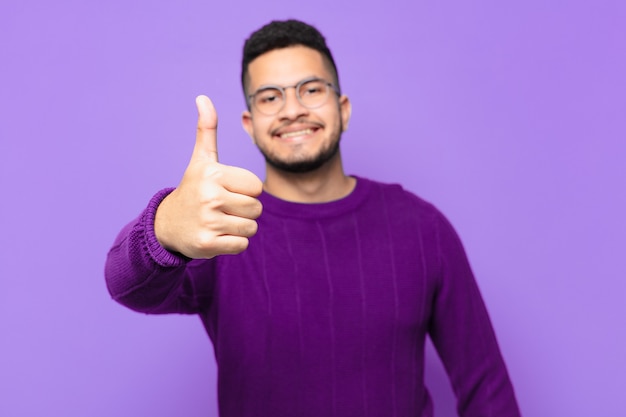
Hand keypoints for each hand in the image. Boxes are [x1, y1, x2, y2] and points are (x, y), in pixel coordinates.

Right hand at [154, 95, 262, 258]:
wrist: (167, 224)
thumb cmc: (193, 188)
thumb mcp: (201, 160)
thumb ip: (206, 130)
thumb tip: (203, 97)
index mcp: (213, 174)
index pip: (257, 187)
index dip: (245, 191)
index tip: (226, 190)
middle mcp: (210, 196)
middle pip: (257, 209)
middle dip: (244, 211)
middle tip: (222, 208)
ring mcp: (208, 221)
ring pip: (251, 228)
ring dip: (240, 227)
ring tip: (219, 221)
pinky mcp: (207, 244)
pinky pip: (242, 245)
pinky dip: (233, 243)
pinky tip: (216, 235)